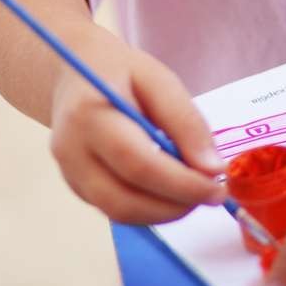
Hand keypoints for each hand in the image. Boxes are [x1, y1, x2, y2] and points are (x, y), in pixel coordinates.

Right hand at [49, 25, 227, 224]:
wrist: (73, 76)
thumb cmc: (120, 72)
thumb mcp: (158, 79)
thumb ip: (185, 121)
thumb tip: (211, 169)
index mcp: (90, 114)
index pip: (137, 162)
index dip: (180, 183)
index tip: (216, 188)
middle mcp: (71, 151)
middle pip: (124, 199)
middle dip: (174, 206)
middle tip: (211, 197)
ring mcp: (70, 174)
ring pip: (119, 213)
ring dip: (163, 213)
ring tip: (194, 194)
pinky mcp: (76, 188)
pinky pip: (115, 210)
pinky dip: (148, 208)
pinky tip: (169, 191)